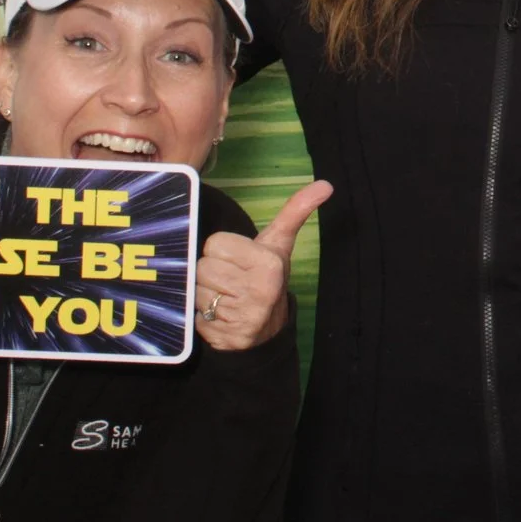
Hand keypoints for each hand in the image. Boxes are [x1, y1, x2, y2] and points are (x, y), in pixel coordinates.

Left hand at [194, 180, 332, 350]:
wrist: (268, 328)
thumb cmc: (267, 276)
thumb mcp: (280, 243)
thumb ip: (295, 211)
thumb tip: (325, 184)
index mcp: (269, 263)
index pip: (215, 243)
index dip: (223, 251)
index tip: (239, 261)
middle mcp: (257, 290)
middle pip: (202, 266)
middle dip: (213, 272)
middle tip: (232, 280)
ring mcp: (242, 317)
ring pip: (196, 290)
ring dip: (206, 295)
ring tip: (227, 298)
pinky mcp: (225, 337)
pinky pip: (195, 317)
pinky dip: (203, 317)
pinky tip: (221, 317)